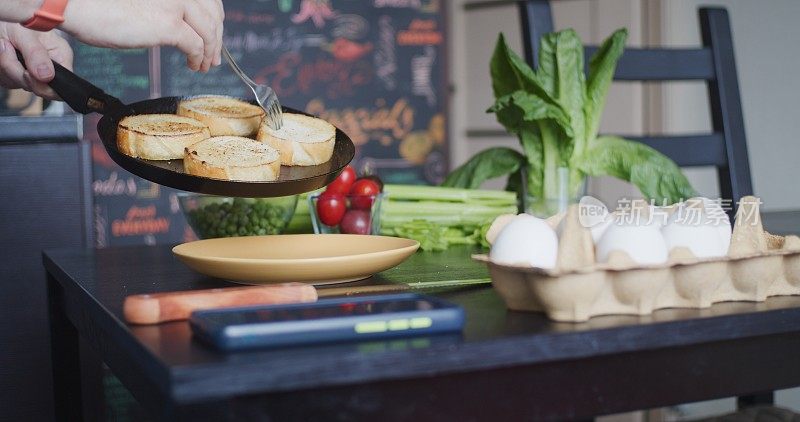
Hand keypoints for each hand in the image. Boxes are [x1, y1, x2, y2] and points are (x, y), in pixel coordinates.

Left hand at [0, 23, 72, 99]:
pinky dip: (2, 69)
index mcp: (61, 57)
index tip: (28, 72)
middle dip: (19, 73)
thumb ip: (37, 54)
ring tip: (6, 46)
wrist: (4, 19)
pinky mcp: (19, 76)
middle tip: (10, 50)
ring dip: (7, 68)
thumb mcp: (27, 34)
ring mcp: (34, 74)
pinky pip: (9, 82)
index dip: (46, 85)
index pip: (64, 83)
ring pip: (20, 85)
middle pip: (39, 88)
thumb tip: (46, 76)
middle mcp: (50, 68)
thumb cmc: (19, 21)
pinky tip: (4, 53)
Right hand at [62, 0, 223, 71]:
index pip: (208, 0)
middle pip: (213, 15)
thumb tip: (184, 24)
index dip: (215, 20)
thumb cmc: (103, 3)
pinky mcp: (168, 24)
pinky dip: (198, 58)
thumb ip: (166, 6)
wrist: (79, 5)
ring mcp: (175, 4)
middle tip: (214, 57)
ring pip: (208, 32)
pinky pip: (196, 45)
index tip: (214, 36)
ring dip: (209, 52)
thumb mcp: (145, 0)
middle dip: (216, 39)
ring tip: (204, 65)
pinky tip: (193, 64)